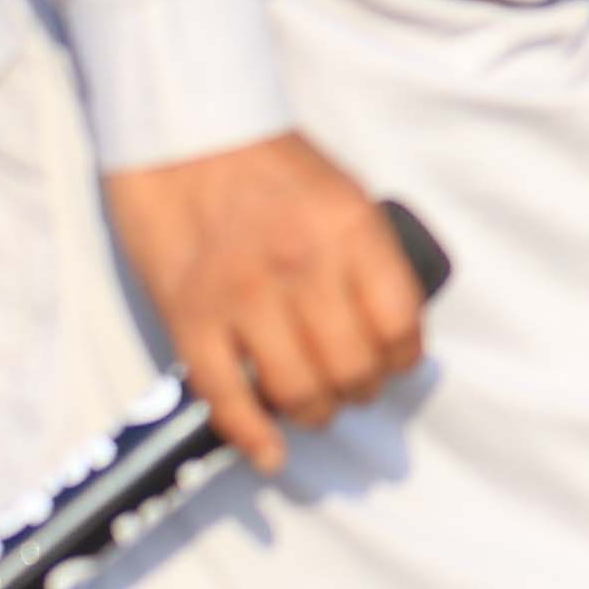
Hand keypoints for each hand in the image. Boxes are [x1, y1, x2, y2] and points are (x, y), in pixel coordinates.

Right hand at [99, 134, 430, 475]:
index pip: (400, 322)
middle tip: (356, 390)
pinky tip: (270, 454)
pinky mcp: (190, 318)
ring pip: (295, 388)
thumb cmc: (270, 161)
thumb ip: (367, 252)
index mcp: (352, 232)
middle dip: (361, 391)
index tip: (398, 364)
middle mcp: (303, 268)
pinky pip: (225, 395)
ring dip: (314, 412)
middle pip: (352, 365)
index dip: (405, 357)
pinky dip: (252, 435)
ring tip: (317, 409)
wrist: (183, 134)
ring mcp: (243, 297)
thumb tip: (389, 318)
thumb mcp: (344, 192)